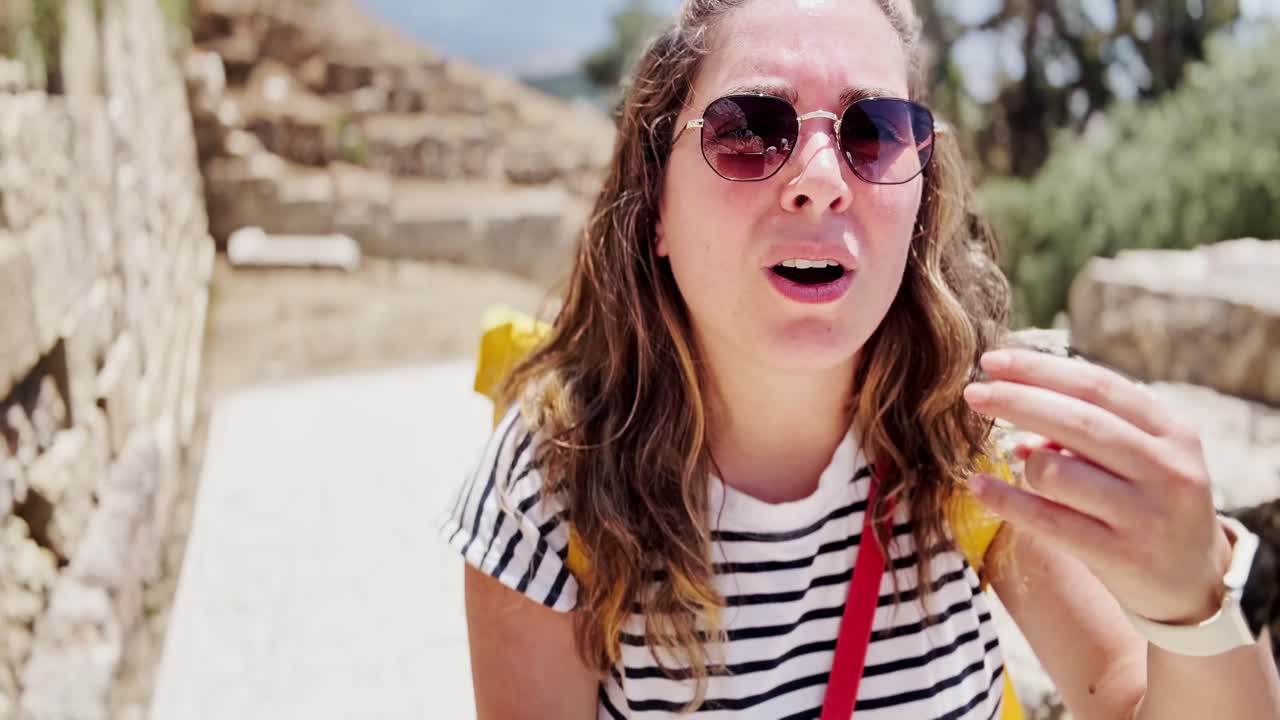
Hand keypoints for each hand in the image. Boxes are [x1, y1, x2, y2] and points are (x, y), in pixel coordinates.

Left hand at [962, 348, 1233, 624]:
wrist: (1193, 582)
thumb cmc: (1148, 502)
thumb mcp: (1140, 458)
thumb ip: (1088, 430)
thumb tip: (1018, 413)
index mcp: (1173, 432)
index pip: (1097, 386)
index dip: (1039, 370)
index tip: (991, 362)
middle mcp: (1166, 469)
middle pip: (1076, 421)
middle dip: (1016, 401)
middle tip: (972, 393)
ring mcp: (1146, 515)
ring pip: (1056, 471)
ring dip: (1024, 462)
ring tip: (1017, 462)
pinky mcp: (1121, 556)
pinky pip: (1046, 520)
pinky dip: (1005, 499)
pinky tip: (978, 485)